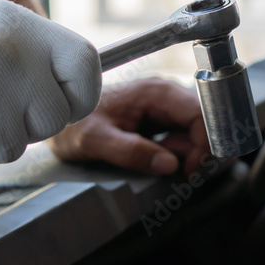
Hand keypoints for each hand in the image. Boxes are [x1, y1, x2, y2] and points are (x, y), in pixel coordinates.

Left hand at [49, 77, 209, 174]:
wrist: (59, 119)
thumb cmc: (73, 123)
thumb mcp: (95, 140)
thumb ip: (131, 152)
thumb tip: (169, 165)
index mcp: (155, 93)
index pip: (201, 113)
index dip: (204, 143)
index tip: (191, 169)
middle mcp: (166, 97)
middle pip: (204, 125)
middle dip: (195, 153)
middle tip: (174, 171)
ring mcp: (165, 110)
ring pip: (195, 136)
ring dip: (184, 156)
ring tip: (153, 162)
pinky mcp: (161, 123)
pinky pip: (182, 141)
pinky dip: (176, 157)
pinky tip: (156, 161)